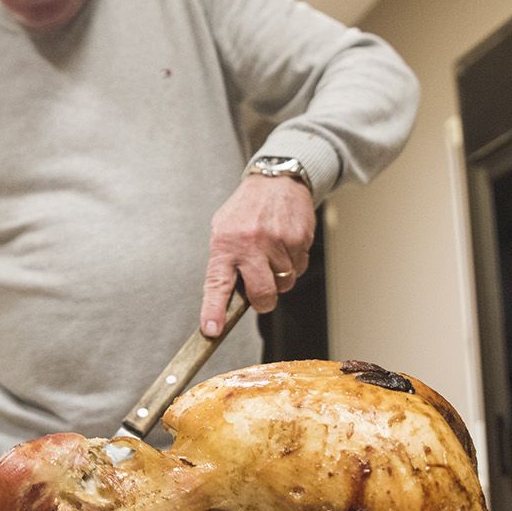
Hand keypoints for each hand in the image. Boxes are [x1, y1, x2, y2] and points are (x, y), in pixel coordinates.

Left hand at [199, 174, 315, 335]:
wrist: (276, 180)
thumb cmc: (246, 210)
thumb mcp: (223, 230)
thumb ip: (224, 263)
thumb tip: (226, 301)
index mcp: (225, 244)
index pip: (217, 285)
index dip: (214, 311)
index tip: (211, 331)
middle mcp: (250, 244)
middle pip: (262, 294)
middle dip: (263, 301)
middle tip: (261, 293)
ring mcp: (277, 242)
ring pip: (285, 283)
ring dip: (280, 276)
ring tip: (272, 252)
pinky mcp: (299, 239)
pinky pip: (299, 268)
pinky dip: (293, 262)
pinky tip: (285, 244)